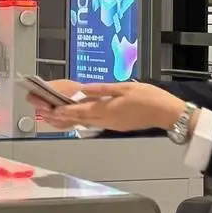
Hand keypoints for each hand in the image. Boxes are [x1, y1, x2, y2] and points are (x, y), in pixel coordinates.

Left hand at [45, 82, 185, 134]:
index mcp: (107, 109)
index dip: (63, 111)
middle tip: (46, 115)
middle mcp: (106, 120)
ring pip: (86, 122)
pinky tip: (79, 116)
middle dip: (62, 117)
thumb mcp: (125, 87)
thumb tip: (83, 89)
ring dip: (71, 120)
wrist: (166, 113)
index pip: (79, 111)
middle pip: (79, 119)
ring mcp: (112, 124)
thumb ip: (102, 89)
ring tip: (57, 117)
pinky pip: (95, 123)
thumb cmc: (148, 97)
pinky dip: (83, 120)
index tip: (49, 110)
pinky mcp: (117, 125)